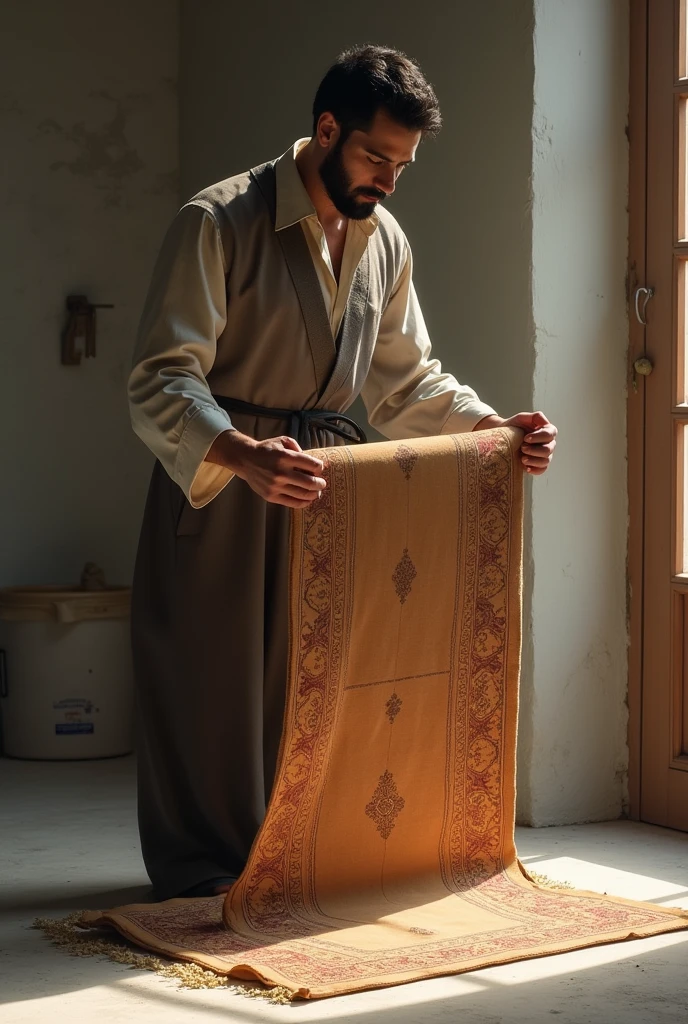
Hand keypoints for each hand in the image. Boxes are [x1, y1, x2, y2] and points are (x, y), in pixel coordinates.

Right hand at [206, 430, 326, 507]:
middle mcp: (281, 472)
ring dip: (314, 494)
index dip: (319, 467)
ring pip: (303, 494)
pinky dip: (303, 503)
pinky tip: (307, 500)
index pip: (313, 465)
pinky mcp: (271, 496)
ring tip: (317, 492)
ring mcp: (275, 486)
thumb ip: (299, 449)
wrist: (245, 459)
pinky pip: (292, 503)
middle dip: (320, 483)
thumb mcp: (283, 441)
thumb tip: (313, 464)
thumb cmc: (267, 450)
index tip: (318, 469)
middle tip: (322, 483)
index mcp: (285, 457)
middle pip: (310, 483)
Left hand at [473, 411, 556, 474]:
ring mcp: (544, 455)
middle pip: (548, 449)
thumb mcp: (522, 417)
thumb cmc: (514, 426)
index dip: (538, 437)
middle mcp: (549, 444)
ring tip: (522, 458)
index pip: (550, 434)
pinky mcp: (538, 465)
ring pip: (546, 461)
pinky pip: (542, 470)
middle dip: (534, 450)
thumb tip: (545, 422)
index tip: (525, 438)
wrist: (502, 437)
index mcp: (547, 431)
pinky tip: (526, 468)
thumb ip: (535, 417)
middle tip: (522, 447)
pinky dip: (535, 470)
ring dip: (533, 460)